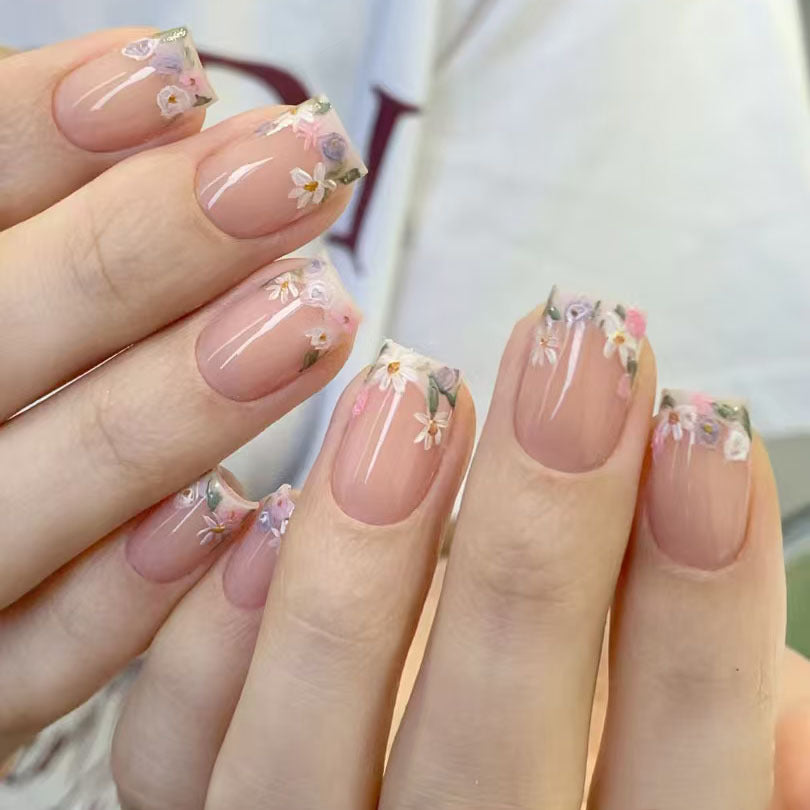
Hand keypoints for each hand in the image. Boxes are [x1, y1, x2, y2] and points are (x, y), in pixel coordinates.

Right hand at [0, 26, 365, 763]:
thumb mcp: (8, 297)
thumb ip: (48, 237)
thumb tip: (168, 104)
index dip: (33, 135)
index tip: (172, 76)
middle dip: (142, 247)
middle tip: (295, 173)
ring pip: (30, 494)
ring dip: (170, 407)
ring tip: (313, 318)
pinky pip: (34, 666)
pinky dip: (123, 599)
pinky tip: (230, 520)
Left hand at [109, 293, 807, 807]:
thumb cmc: (559, 779)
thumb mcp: (658, 763)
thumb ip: (696, 703)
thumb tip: (743, 577)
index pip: (677, 771)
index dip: (700, 603)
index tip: (703, 430)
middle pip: (486, 747)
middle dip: (540, 540)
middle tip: (570, 364)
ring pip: (304, 750)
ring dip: (362, 559)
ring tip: (410, 395)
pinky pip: (177, 750)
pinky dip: (214, 636)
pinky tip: (259, 507)